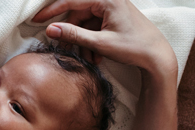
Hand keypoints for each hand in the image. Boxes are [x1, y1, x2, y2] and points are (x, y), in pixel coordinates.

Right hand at [33, 0, 177, 76]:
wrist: (158, 57)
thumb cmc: (134, 47)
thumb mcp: (100, 43)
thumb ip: (74, 35)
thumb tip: (50, 30)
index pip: (71, 1)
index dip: (51, 11)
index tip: (36, 20)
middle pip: (78, 13)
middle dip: (71, 34)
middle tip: (64, 51)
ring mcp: (112, 9)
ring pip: (86, 23)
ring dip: (82, 42)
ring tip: (86, 59)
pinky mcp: (115, 18)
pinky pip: (95, 27)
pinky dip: (91, 42)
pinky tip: (95, 57)